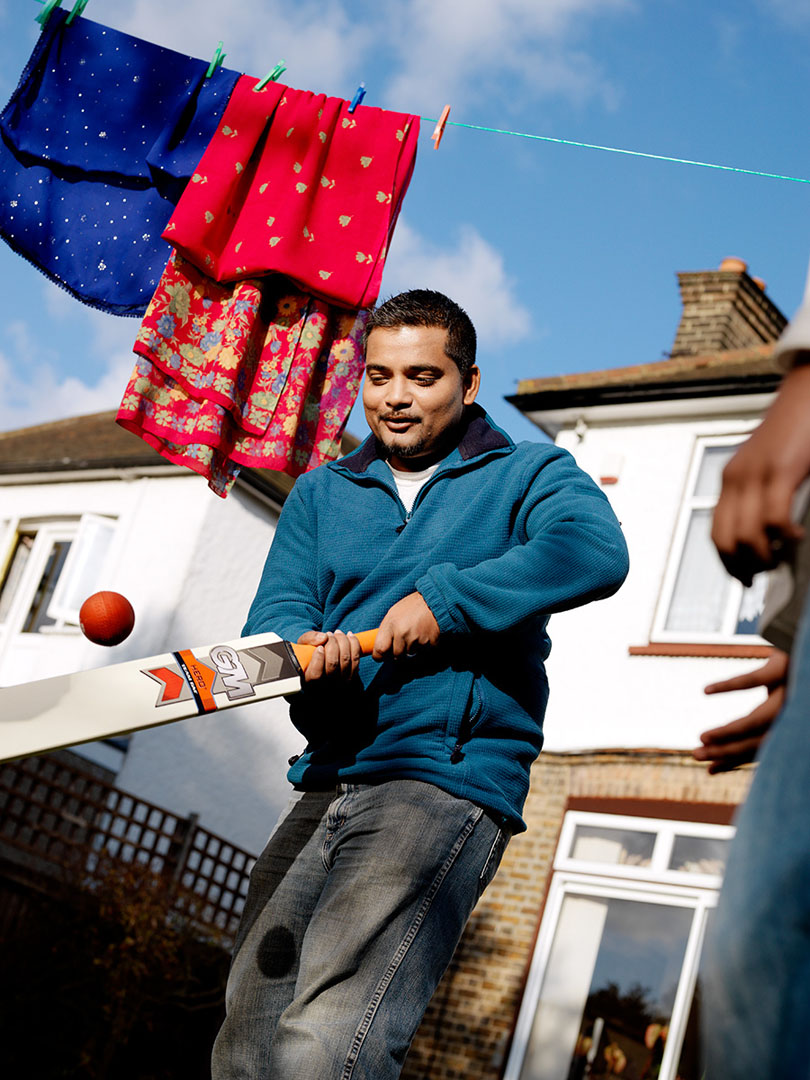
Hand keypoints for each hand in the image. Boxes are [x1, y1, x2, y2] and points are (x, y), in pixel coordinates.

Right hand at [297, 629, 360, 682]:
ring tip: (337, 633)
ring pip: (345, 660)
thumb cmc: (309, 651)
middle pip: (333, 665)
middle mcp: (325, 685)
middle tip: (329, 634)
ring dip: (343, 642)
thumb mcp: (303, 644)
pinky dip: (354, 644)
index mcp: (309, 680)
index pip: (316, 674)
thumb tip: (323, 637)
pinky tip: (349, 635)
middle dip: (332, 644)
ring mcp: (340, 683)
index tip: (319, 647)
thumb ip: (309, 639)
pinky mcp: (352, 675)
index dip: (318, 659)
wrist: (323, 657)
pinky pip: (356, 658)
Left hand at [373, 592, 439, 660]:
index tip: (381, 656)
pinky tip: (425, 633)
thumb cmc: (411, 606)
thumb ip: (386, 631)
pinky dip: (424, 645)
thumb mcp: (393, 613)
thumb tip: (380, 648)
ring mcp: (417, 638)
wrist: (434, 600)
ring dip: (412, 647)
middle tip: (403, 641)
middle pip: (397, 655)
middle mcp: (402, 633)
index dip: (379, 655)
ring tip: (416, 632)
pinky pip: (424, 651)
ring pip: (411, 653)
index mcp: (391, 625)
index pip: (380, 649)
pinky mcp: (431, 642)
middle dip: (399, 651)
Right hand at [693, 649, 788, 772]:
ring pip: (756, 720)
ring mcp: (790, 692)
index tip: (709, 770)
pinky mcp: (783, 667)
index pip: (760, 747)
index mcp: (791, 722)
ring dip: (727, 732)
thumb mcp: (783, 695)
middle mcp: (794, 713)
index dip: (735, 761)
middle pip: (758, 741)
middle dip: (726, 752)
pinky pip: (752, 680)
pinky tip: (706, 691)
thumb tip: (739, 735)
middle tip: (695, 755)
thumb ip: (766, 715)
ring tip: (702, 737)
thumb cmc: (799, 668)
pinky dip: (728, 686)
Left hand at [711, 362, 809, 585]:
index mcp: (730, 479)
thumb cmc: (793, 429)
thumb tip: (765, 533)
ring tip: (781, 558)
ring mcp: (757, 474)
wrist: (807, 388)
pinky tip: (796, 537)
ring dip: (764, 556)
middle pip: (725, 540)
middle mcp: (736, 478)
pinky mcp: (783, 469)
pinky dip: (784, 536)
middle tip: (763, 575)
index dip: (727, 562)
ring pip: (747, 535)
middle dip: (743, 567)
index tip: (743, 578)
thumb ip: (761, 494)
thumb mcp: (768, 464)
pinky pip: (774, 518)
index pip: (716, 533)